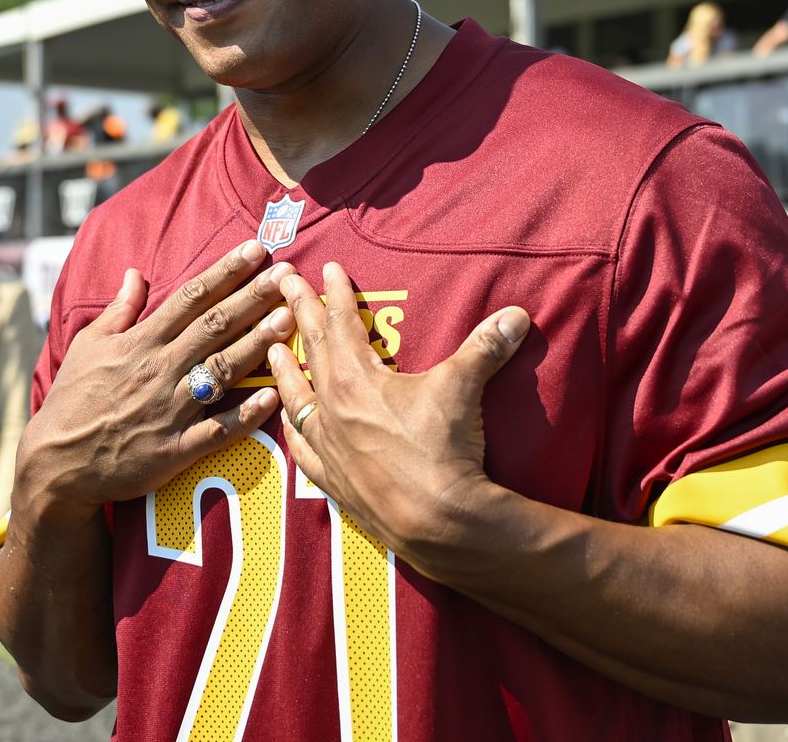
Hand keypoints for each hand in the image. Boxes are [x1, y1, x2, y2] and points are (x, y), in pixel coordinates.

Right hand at [15, 240, 293, 516]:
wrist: (57, 463)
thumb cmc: (72, 401)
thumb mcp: (86, 346)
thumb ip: (118, 310)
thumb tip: (133, 273)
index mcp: (140, 343)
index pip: (191, 298)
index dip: (225, 272)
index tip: (255, 251)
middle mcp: (160, 370)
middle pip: (215, 326)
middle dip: (254, 297)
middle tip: (288, 274)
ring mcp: (170, 410)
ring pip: (222, 370)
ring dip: (258, 343)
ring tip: (289, 319)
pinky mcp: (175, 450)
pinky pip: (218, 430)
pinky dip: (246, 414)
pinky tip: (275, 396)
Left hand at [272, 261, 528, 574]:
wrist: (437, 521)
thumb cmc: (443, 450)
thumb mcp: (463, 388)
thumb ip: (485, 347)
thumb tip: (516, 316)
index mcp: (356, 378)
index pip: (341, 322)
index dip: (335, 292)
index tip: (326, 267)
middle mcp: (333, 407)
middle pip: (311, 349)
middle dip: (298, 312)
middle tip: (283, 285)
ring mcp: (328, 445)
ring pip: (296, 397)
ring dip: (283, 369)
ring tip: (270, 348)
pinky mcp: (333, 479)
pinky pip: (303, 449)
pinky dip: (294, 430)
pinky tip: (288, 424)